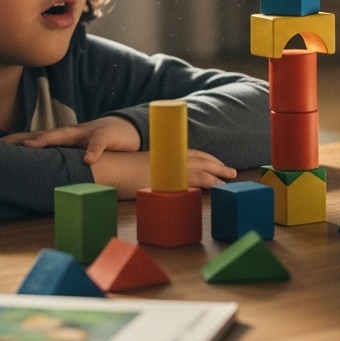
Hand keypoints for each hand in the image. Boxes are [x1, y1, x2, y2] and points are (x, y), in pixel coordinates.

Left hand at [0, 116, 140, 163]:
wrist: (123, 129)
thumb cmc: (94, 144)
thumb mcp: (76, 154)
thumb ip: (59, 161)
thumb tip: (40, 176)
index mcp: (61, 139)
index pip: (33, 139)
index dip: (13, 142)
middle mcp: (69, 134)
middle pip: (42, 135)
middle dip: (22, 140)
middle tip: (1, 146)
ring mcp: (86, 134)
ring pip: (65, 135)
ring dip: (47, 140)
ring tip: (30, 146)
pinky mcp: (105, 137)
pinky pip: (98, 145)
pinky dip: (92, 152)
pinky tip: (87, 160)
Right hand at [89, 150, 237, 198]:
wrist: (108, 167)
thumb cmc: (116, 170)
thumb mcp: (136, 170)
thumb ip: (149, 173)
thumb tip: (150, 180)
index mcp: (163, 157)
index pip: (189, 154)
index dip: (205, 158)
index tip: (217, 163)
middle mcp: (168, 160)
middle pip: (199, 159)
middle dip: (216, 165)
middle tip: (231, 171)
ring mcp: (169, 168)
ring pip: (201, 168)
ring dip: (217, 173)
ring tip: (230, 179)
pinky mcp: (170, 179)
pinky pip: (194, 179)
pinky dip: (208, 181)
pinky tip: (217, 186)